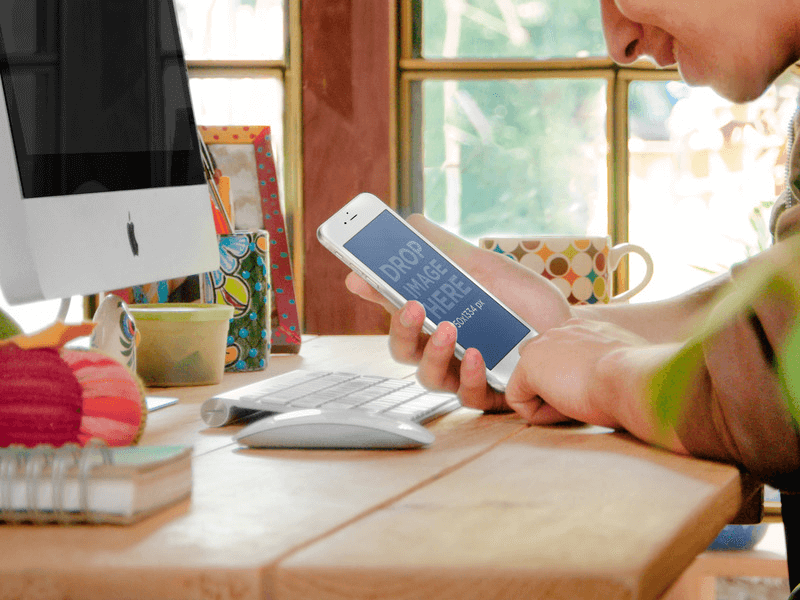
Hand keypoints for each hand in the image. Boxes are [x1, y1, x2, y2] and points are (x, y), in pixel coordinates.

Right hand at [345, 214, 572, 411]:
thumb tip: (407, 222)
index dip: (373, 294)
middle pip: (402, 349)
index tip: (358, 275)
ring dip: (432, 352)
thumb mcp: (484, 267)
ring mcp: (462, 374)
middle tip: (412, 305)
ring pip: (427, 377)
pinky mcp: (488, 395)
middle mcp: (443, 349)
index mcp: (435, 317)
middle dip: (401, 329)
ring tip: (450, 329)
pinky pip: (466, 395)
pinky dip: (467, 375)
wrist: (570, 328)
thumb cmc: (523, 300)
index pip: (395, 309)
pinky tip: (477, 356)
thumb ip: (444, 250)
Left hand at [505, 318, 687, 451]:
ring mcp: (541, 345)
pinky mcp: (527, 365)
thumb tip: (609, 382)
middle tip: (589, 399)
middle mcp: (561, 331)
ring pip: (533, 388)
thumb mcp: (627, 367)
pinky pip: (519, 402)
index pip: (564, 357)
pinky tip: (566, 410)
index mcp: (586, 331)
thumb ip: (608, 367)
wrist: (636, 378)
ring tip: (582, 403)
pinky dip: (540, 415)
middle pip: (544, 371)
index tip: (597, 392)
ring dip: (553, 404)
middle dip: (559, 392)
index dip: (575, 382)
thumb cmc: (641, 379)